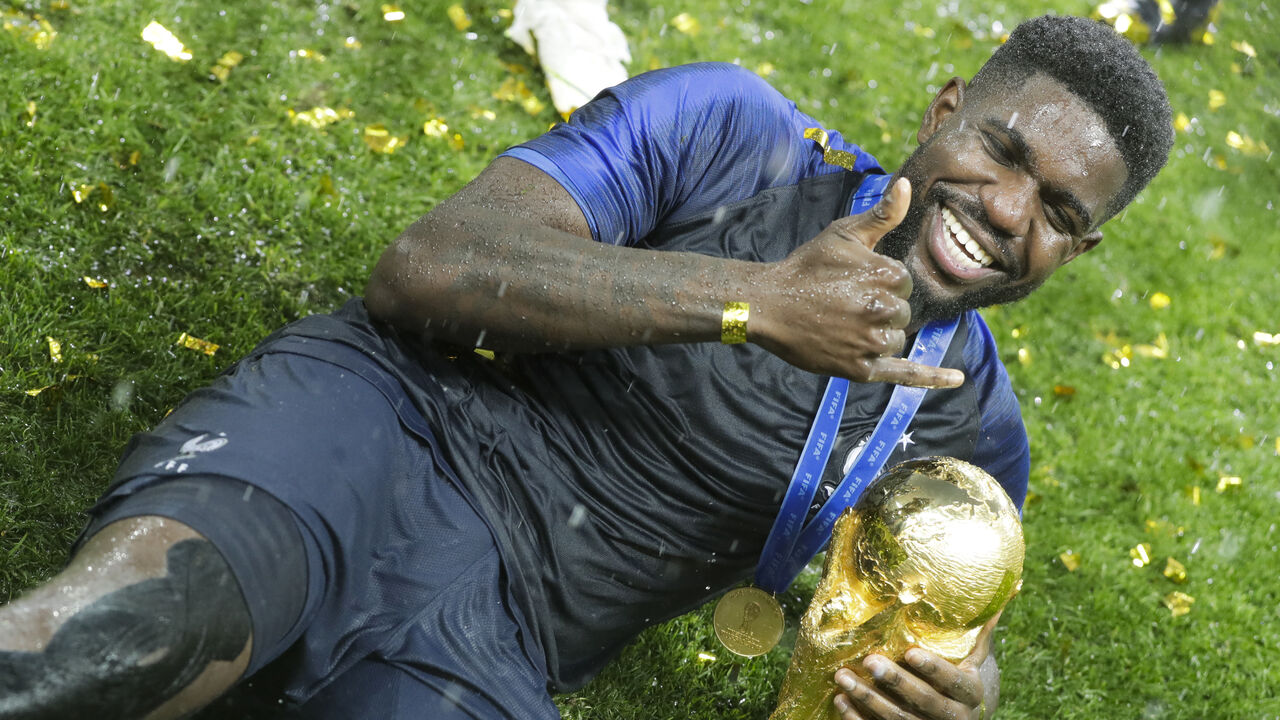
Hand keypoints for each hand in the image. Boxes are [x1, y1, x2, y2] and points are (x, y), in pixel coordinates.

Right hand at [750, 178, 962, 388]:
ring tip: (842, 325)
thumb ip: (882, 215)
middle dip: (878, 310)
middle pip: (901, 314)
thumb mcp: (844, 234)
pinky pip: (905, 373)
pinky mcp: (861, 369)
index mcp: (887, 275)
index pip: (903, 286)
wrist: (768, 305)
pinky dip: (932, 377)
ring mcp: (872, 342)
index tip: (850, 283)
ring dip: (877, 334)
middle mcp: (884, 310)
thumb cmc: (806, 266)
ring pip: (895, 340)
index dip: (878, 284)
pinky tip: (957, 380)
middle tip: (841, 304)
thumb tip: (908, 185)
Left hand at [830, 614, 998, 719]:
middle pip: (924, 702)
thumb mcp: (975, 657)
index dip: (933, 668)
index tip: (910, 652)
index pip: (952, 680)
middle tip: (869, 661)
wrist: (964, 716)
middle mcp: (956, 717)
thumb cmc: (963, 676)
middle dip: (895, 682)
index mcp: (971, 692)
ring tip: (842, 678)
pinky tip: (840, 702)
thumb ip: (979, 630)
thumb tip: (1001, 589)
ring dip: (868, 701)